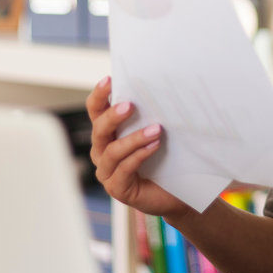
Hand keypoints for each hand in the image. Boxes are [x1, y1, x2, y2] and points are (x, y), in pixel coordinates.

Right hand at [86, 76, 188, 217]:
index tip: (110, 80)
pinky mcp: (116, 188)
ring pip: (113, 150)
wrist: (176, 191)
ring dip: (134, 138)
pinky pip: (124, 169)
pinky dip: (140, 155)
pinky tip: (155, 146)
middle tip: (130, 105)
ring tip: (156, 129)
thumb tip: (158, 91)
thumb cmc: (164, 160)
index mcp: (107, 133)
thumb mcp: (155, 133)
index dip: (99, 95)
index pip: (96, 111)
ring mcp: (107, 171)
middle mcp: (102, 151)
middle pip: (99, 129)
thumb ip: (149, 116)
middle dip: (113, 116)